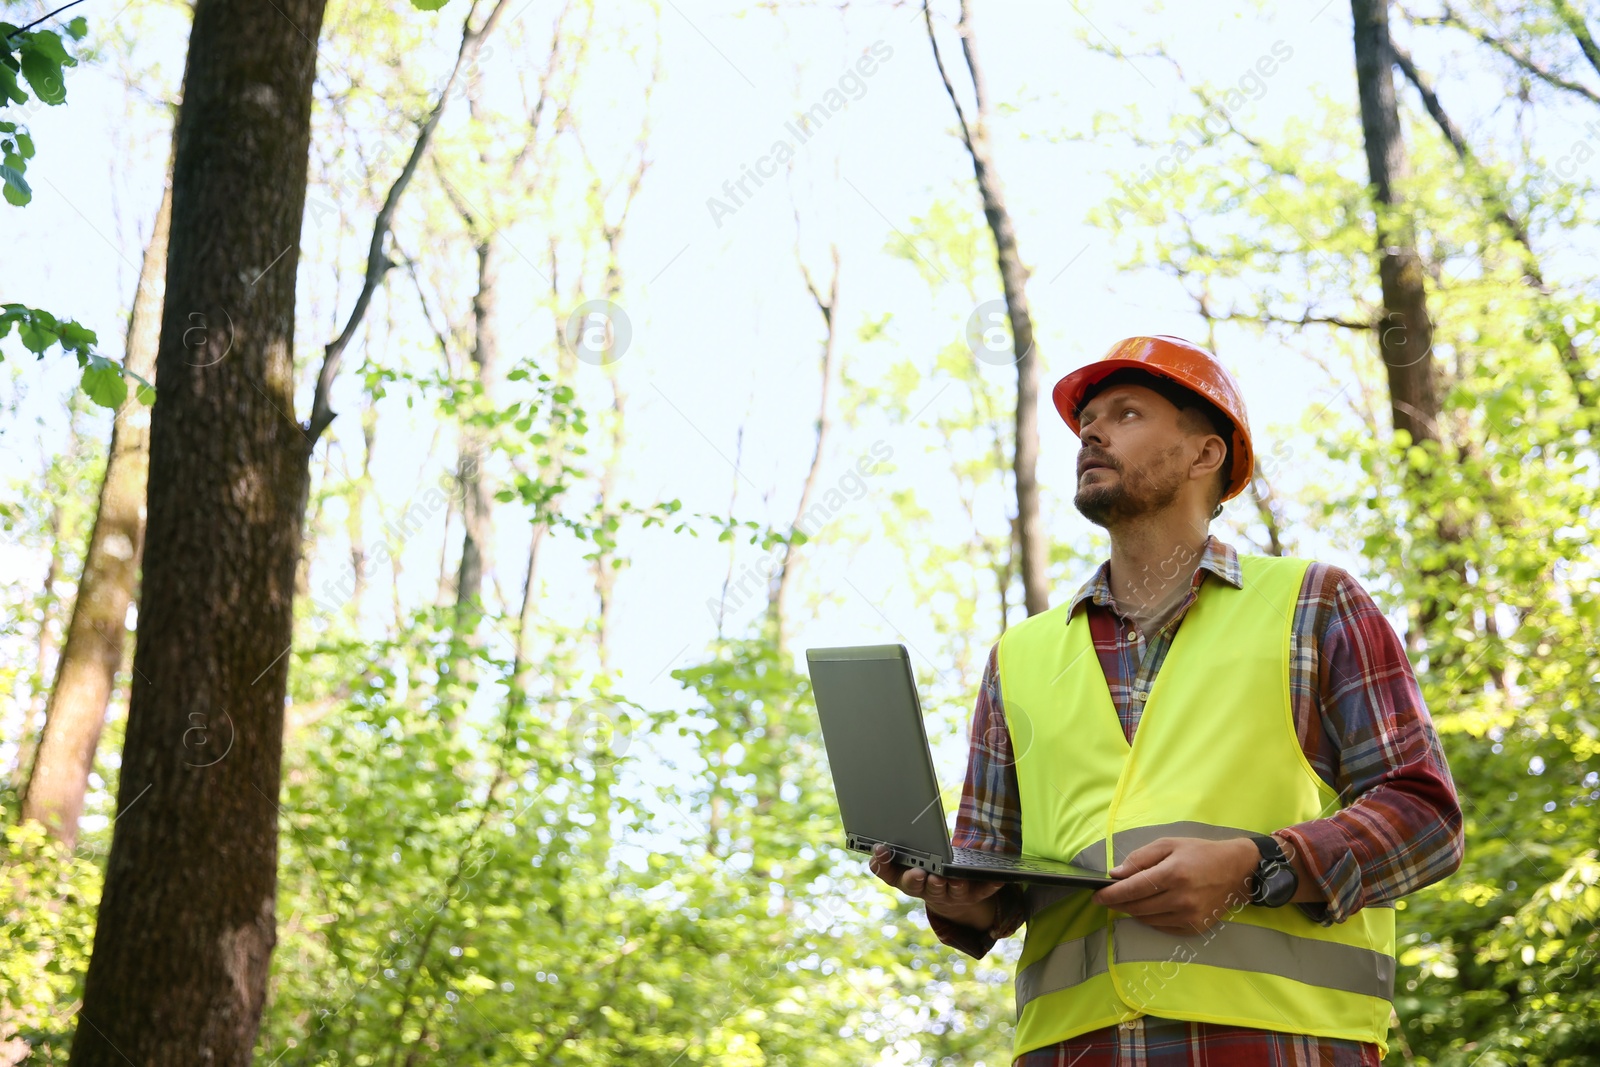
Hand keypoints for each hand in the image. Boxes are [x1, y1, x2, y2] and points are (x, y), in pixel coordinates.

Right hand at [867, 844, 1006, 934]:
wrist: (950, 897)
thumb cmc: (924, 872)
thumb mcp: (905, 866)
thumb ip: (890, 858)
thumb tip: (878, 845)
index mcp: (908, 881)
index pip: (891, 875)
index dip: (884, 864)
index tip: (882, 849)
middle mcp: (928, 890)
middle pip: (921, 887)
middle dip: (919, 879)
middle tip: (919, 872)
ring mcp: (951, 894)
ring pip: (951, 891)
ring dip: (951, 885)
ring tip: (950, 877)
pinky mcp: (973, 895)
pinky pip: (982, 891)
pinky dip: (989, 885)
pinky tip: (997, 879)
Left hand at [1090, 836, 1257, 934]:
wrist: (1237, 870)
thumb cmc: (1199, 853)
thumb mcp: (1168, 844)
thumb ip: (1140, 859)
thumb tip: (1116, 874)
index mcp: (1173, 874)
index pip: (1132, 889)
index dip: (1111, 894)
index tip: (1097, 896)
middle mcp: (1181, 898)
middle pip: (1137, 907)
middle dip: (1117, 904)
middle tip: (1106, 899)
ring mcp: (1189, 916)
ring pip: (1147, 919)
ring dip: (1133, 911)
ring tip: (1129, 900)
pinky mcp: (1195, 927)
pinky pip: (1162, 926)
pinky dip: (1150, 918)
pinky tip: (1150, 906)